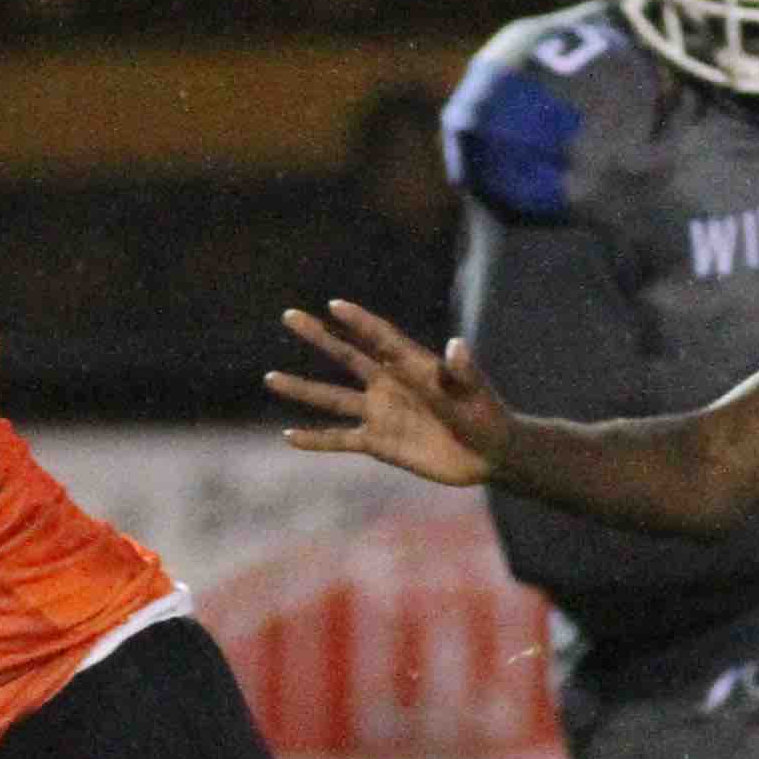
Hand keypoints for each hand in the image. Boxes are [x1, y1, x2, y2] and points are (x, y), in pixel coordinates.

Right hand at [268, 301, 510, 487]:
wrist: (489, 454)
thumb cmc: (486, 414)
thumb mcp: (475, 391)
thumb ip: (463, 370)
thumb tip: (457, 344)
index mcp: (413, 365)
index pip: (380, 338)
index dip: (359, 321)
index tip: (334, 304)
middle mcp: (389, 384)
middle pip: (347, 356)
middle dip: (319, 336)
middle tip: (290, 315)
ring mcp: (381, 413)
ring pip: (332, 398)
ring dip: (302, 389)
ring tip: (270, 377)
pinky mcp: (379, 443)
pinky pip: (340, 439)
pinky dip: (316, 439)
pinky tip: (289, 436)